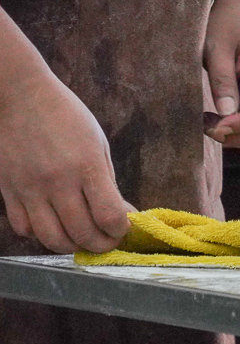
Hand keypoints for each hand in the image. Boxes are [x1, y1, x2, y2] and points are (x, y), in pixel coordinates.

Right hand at [0, 71, 132, 253]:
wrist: (20, 97)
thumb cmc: (66, 116)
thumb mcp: (98, 143)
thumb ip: (108, 181)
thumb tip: (122, 214)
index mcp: (87, 165)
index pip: (109, 215)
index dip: (120, 230)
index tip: (124, 229)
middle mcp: (58, 181)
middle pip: (82, 233)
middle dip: (101, 244)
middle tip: (108, 241)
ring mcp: (30, 188)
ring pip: (51, 238)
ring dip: (71, 246)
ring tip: (82, 239)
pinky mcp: (9, 192)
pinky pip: (24, 228)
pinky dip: (40, 234)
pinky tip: (52, 225)